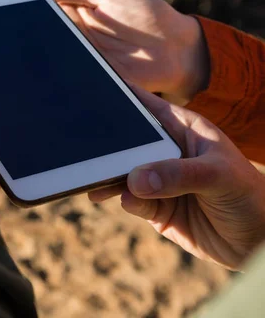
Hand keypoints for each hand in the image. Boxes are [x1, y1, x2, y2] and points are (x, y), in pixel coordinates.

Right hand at [18, 0, 208, 103]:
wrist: (176, 51)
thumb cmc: (144, 14)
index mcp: (71, 15)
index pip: (38, 13)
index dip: (22, 12)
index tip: (4, 11)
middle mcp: (70, 39)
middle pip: (39, 38)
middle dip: (25, 38)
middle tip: (9, 37)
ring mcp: (78, 60)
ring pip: (48, 60)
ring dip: (39, 59)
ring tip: (25, 57)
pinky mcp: (87, 81)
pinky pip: (65, 80)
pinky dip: (56, 79)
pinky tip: (46, 74)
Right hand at [89, 86, 264, 269]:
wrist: (256, 243)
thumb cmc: (249, 197)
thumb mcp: (218, 177)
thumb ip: (177, 175)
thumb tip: (135, 180)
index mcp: (182, 129)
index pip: (146, 106)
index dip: (120, 96)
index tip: (94, 90)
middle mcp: (165, 152)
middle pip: (126, 142)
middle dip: (107, 144)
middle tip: (86, 147)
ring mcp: (157, 180)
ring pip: (122, 172)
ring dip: (107, 176)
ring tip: (94, 182)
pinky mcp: (153, 207)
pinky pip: (129, 199)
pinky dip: (122, 199)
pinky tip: (122, 199)